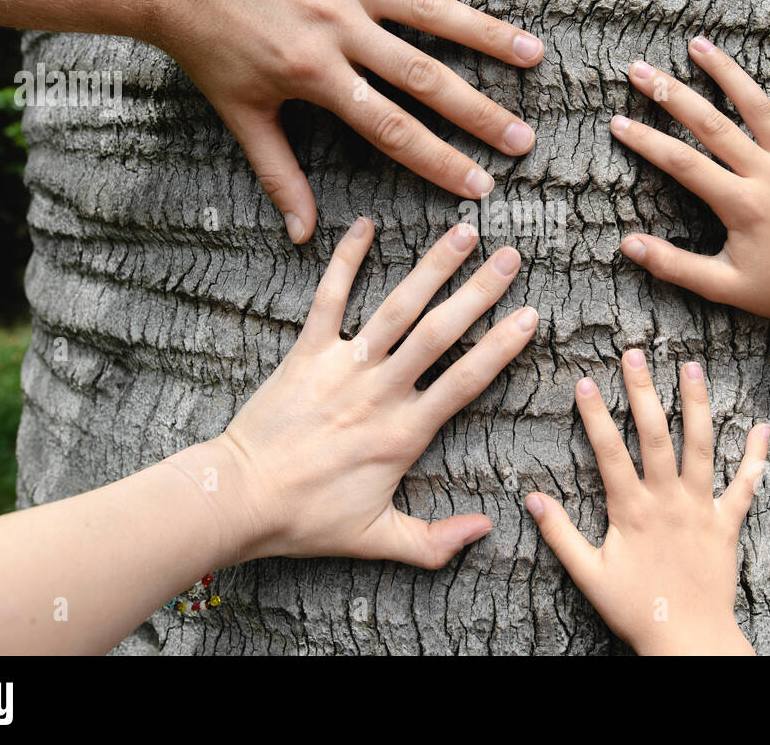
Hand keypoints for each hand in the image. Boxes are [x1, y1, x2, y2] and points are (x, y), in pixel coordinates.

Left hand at [147, 0, 543, 242]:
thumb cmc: (206, 47)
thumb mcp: (241, 116)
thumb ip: (279, 175)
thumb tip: (302, 235)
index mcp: (316, 74)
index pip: (392, 129)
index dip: (439, 162)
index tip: (480, 187)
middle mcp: (338, 26)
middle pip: (423, 76)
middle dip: (478, 113)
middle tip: (524, 139)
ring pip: (428, 9)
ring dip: (484, 31)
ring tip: (532, 53)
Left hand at [216, 217, 537, 567]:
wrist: (239, 499)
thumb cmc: (307, 520)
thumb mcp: (378, 540)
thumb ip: (435, 542)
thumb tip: (487, 530)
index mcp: (404, 432)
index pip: (466, 381)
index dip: (501, 346)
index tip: (530, 315)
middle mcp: (380, 391)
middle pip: (440, 332)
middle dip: (479, 292)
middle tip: (510, 257)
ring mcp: (343, 367)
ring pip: (396, 308)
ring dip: (431, 268)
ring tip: (462, 232)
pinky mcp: (306, 353)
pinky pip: (329, 299)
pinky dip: (345, 260)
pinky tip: (364, 226)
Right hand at [525, 350, 768, 654]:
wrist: (687, 638)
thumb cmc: (636, 609)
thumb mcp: (588, 574)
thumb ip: (559, 534)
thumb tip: (530, 499)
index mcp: (631, 510)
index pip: (609, 451)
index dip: (595, 415)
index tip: (584, 382)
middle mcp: (667, 501)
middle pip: (656, 435)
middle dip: (643, 391)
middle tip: (635, 354)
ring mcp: (700, 509)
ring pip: (701, 447)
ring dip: (697, 404)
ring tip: (692, 367)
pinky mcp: (727, 524)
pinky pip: (746, 486)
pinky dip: (756, 457)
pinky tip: (763, 427)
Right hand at [611, 38, 769, 337]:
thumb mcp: (719, 286)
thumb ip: (672, 265)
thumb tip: (627, 246)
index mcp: (743, 205)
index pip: (683, 163)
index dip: (646, 141)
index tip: (618, 123)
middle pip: (713, 124)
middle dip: (672, 94)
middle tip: (640, 70)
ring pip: (759, 106)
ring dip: (727, 71)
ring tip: (698, 44)